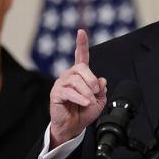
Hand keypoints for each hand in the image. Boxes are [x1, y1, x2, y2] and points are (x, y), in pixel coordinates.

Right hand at [49, 29, 106, 147]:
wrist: (74, 127)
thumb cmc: (84, 112)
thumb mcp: (99, 101)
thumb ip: (101, 89)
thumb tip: (101, 80)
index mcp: (80, 75)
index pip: (81, 56)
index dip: (81, 43)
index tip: (81, 32)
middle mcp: (69, 76)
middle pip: (81, 67)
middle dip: (91, 79)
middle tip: (96, 92)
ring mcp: (61, 84)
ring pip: (76, 80)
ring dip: (87, 92)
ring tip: (90, 101)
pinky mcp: (56, 93)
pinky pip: (69, 92)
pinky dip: (80, 98)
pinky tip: (86, 102)